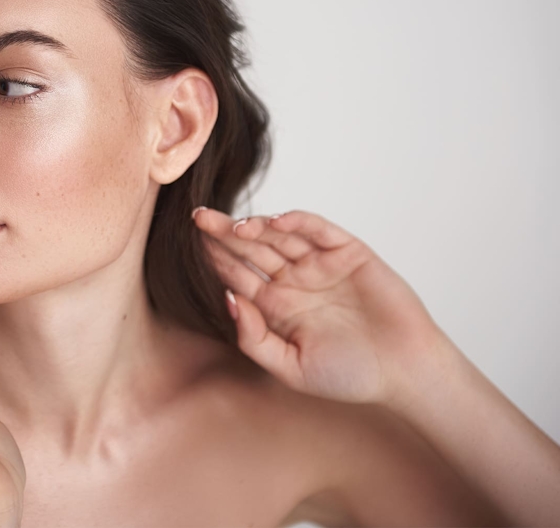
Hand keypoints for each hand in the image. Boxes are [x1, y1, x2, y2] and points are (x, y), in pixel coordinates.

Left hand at [193, 208, 446, 406]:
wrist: (403, 374)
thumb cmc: (348, 375)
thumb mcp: (289, 367)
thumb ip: (254, 338)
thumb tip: (227, 299)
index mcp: (275, 305)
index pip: (236, 274)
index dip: (214, 258)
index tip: (190, 243)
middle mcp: (293, 280)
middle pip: (252, 249)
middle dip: (225, 234)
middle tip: (200, 218)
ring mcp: (319, 264)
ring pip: (281, 236)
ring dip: (258, 226)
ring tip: (234, 226)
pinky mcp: (348, 253)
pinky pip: (318, 230)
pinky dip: (298, 222)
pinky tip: (276, 222)